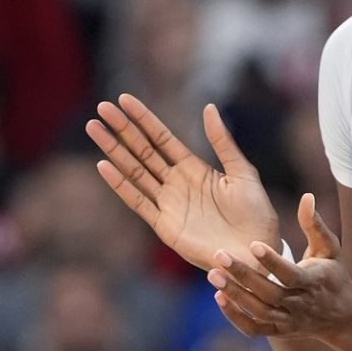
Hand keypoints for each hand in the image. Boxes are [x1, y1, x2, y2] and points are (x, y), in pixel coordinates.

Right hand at [87, 95, 279, 270]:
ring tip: (94, 128)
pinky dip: (120, 185)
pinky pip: (138, 202)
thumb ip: (223, 142)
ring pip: (134, 172)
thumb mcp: (243, 172)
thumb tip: (209, 108)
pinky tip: (104, 166)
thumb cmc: (256, 214)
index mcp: (194, 168)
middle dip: (123, 130)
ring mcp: (168, 204)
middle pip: (143, 151)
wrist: (257, 251)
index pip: (162, 138)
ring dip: (114, 151)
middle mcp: (176, 184)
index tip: (124, 99)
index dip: (143, 119)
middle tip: (102, 108)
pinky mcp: (165, 226)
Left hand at [208, 194, 351, 342]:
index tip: (253, 244)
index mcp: (314, 281)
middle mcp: (300, 303)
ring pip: (259, 311)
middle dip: (244, 275)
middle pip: (269, 293)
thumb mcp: (330, 249)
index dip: (272, 261)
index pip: (291, 274)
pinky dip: (236, 317)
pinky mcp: (279, 331)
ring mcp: (289, 320)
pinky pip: (254, 329)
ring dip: (235, 295)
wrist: (341, 317)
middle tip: (220, 255)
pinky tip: (219, 297)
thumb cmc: (333, 275)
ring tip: (213, 274)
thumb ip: (315, 225)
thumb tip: (308, 196)